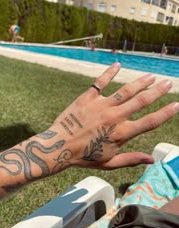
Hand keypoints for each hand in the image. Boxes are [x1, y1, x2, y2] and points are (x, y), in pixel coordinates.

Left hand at [50, 63, 178, 169]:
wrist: (59, 146)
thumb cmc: (84, 157)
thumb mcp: (109, 163)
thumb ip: (131, 159)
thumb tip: (151, 160)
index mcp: (122, 133)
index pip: (150, 121)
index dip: (166, 113)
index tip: (177, 104)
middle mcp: (115, 117)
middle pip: (142, 101)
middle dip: (158, 91)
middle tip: (168, 83)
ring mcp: (102, 105)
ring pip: (126, 90)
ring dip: (140, 82)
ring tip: (150, 76)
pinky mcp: (88, 97)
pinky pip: (101, 82)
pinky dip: (109, 72)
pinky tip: (118, 64)